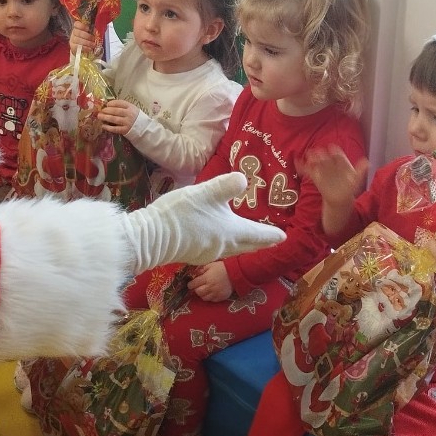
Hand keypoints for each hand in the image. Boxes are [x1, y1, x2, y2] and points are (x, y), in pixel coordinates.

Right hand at [70, 20, 98, 55]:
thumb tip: (95, 31)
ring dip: (87, 42)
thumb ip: (92, 31)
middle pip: (78, 32)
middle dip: (87, 36)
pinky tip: (89, 48)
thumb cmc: (87, 39)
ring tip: (93, 45)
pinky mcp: (72, 47)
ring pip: (78, 40)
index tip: (88, 28)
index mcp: (78, 27)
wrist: (83, 48)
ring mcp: (72, 40)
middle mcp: (74, 33)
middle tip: (93, 39)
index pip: (77, 24)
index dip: (82, 26)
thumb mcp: (90, 33)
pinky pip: (77, 47)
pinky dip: (85, 48)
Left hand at [99, 99, 139, 134]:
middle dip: (106, 110)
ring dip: (105, 117)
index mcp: (131, 107)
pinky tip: (103, 126)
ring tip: (99, 116)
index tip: (107, 104)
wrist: (145, 129)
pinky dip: (108, 127)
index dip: (112, 103)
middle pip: (115, 111)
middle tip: (101, 111)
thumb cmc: (137, 118)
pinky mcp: (125, 130)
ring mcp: (127, 122)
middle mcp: (129, 114)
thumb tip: (110, 106)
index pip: (120, 103)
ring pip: (114, 119)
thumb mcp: (133, 110)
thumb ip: (124, 107)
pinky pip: (115, 128)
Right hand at [119, 172, 284, 275]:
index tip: (284, 237)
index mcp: (232, 232)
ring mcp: (208, 254)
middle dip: (259, 243)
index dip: (272, 235)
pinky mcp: (193, 255)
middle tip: (271, 241)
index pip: (258, 235)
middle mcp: (224, 247)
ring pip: (232, 249)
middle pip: (247, 247)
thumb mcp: (206, 192)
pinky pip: (217, 250)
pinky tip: (217, 237)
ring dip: (242, 244)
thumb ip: (227, 185)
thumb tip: (244, 179)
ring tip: (246, 237)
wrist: (151, 237)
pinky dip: (224, 244)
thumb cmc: (182, 213)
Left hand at [189, 261, 232, 301]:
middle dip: (196, 289)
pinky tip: (211, 292)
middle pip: (198, 292)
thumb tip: (195, 274)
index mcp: (206, 278)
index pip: (194, 284)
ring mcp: (216, 293)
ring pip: (204, 298)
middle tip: (198, 287)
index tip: (190, 284)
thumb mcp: (211, 265)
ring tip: (204, 290)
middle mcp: (210, 287)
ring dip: (202, 294)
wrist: (236, 273)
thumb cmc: (222, 268)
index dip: (190, 284)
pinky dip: (210, 297)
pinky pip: (212, 300)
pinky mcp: (221, 297)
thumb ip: (202, 269)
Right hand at [299, 145, 367, 210]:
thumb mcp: (356, 179)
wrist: (340, 198)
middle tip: (318, 152)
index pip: (338, 155)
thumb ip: (360, 170)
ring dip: (312, 158)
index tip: (331, 148)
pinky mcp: (315, 175)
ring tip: (308, 155)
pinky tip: (296, 161)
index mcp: (341, 162)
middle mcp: (331, 163)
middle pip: (325, 157)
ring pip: (316, 162)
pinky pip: (308, 170)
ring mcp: (322, 169)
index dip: (334, 152)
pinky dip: (302, 166)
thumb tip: (368, 162)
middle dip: (321, 154)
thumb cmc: (349, 186)